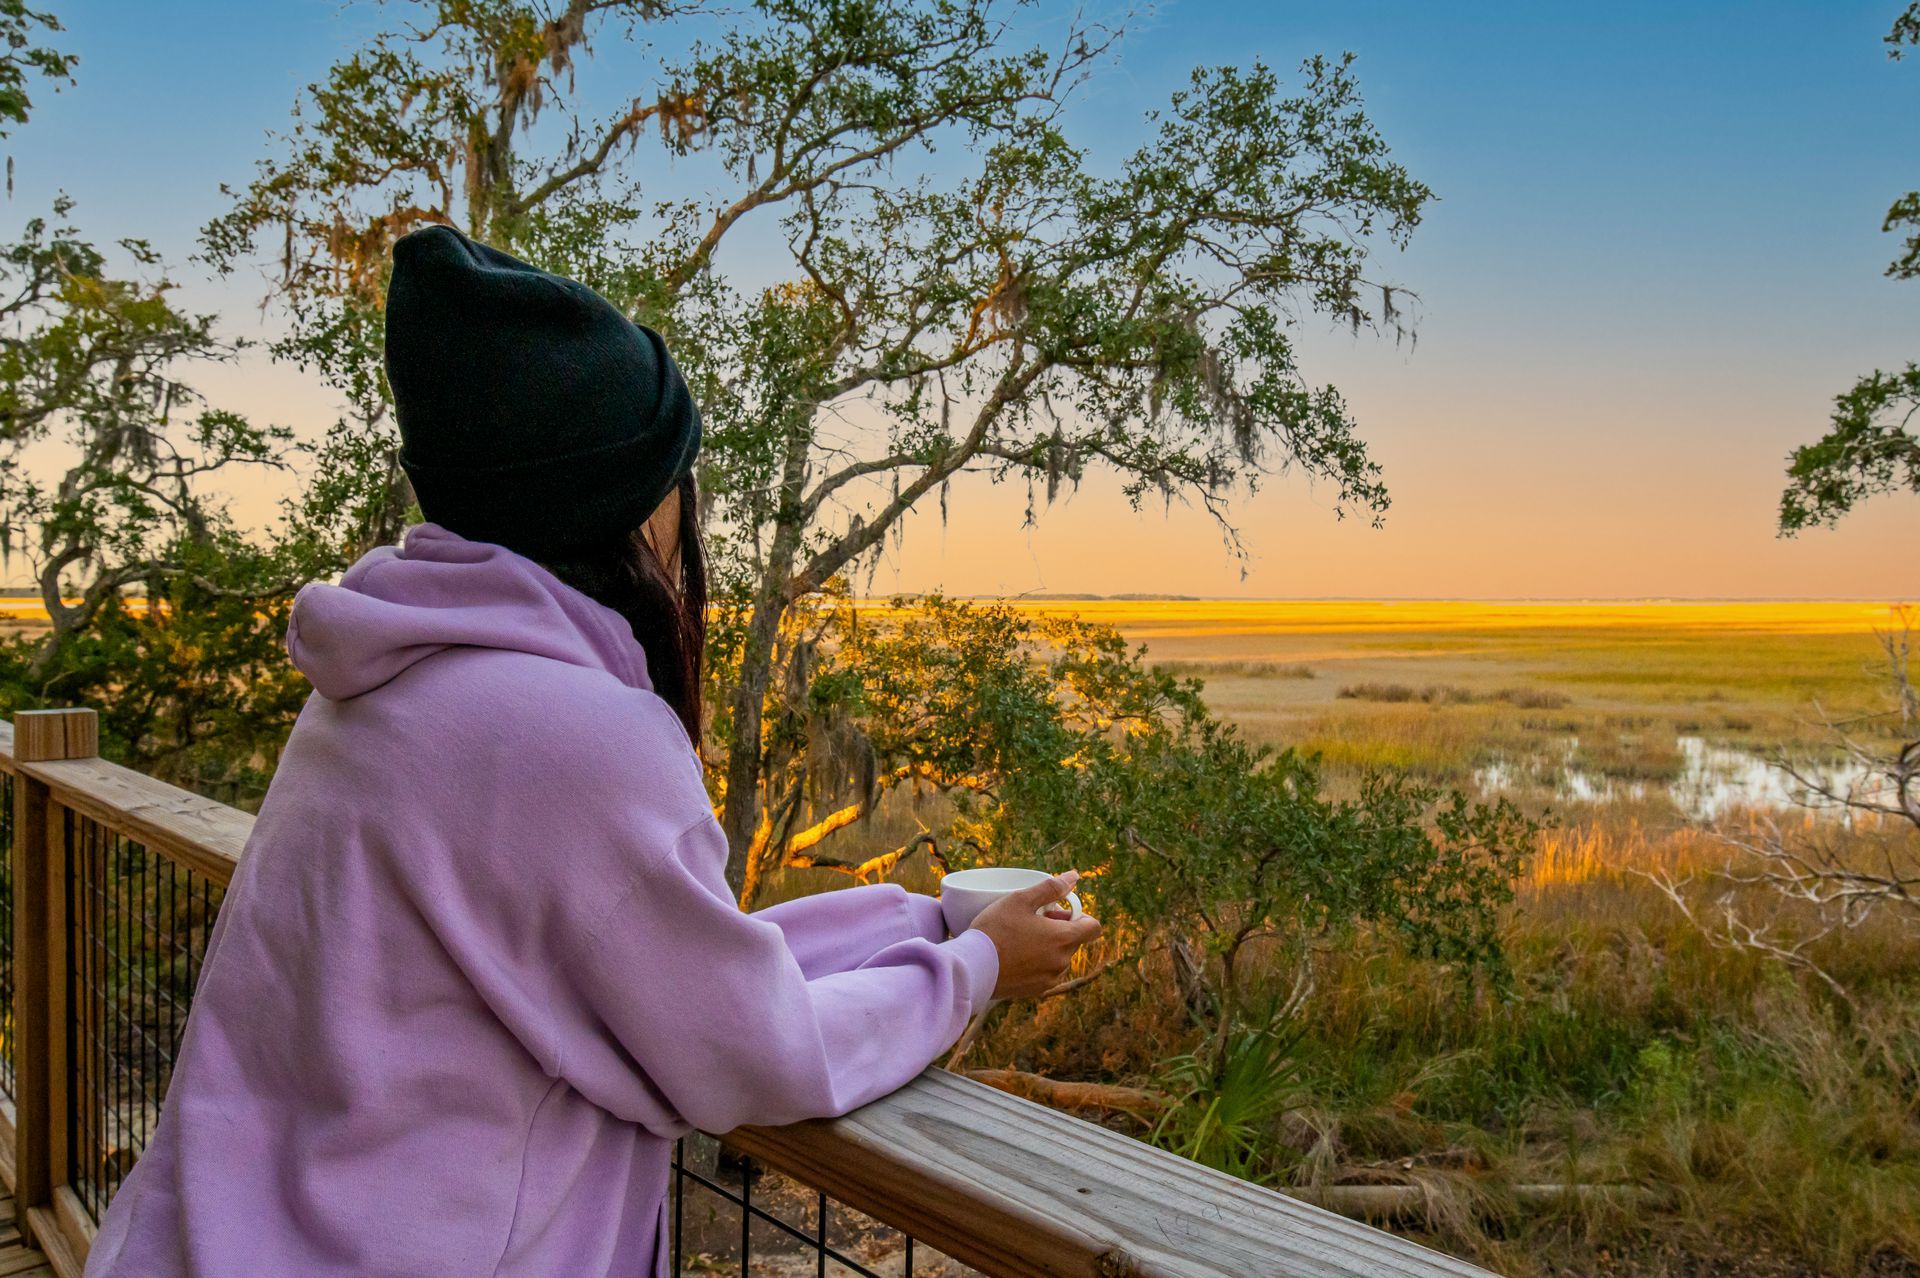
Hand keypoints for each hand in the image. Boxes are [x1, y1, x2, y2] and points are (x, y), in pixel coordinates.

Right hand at [968, 870, 1102, 1000]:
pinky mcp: (1036, 990)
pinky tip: (1016, 956)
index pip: (1093, 927)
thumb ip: (1050, 888)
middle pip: (1074, 940)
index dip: (1080, 915)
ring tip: (1021, 938)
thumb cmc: (995, 930)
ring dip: (1049, 946)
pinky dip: (1038, 962)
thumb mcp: (1020, 900)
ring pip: (1060, 957)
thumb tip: (1073, 877)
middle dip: (1059, 928)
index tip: (1058, 911)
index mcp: (1063, 938)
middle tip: (1032, 919)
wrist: (972, 968)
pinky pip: (1046, 972)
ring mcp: (1050, 979)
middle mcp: (1062, 962)